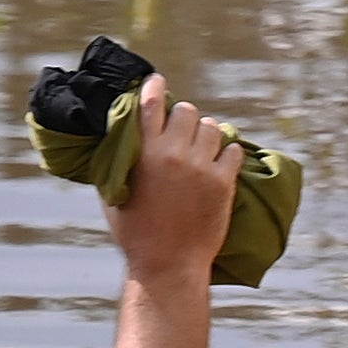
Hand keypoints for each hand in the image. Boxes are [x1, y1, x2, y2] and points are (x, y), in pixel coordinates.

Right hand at [105, 90, 238, 286]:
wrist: (168, 265)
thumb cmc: (135, 234)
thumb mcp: (114, 194)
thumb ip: (117, 163)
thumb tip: (116, 139)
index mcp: (143, 154)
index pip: (150, 105)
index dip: (155, 87)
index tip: (157, 81)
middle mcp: (173, 154)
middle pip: (187, 111)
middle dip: (185, 119)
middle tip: (184, 132)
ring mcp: (201, 167)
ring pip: (213, 128)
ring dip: (207, 134)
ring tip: (203, 148)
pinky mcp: (224, 182)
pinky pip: (233, 151)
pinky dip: (228, 154)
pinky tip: (222, 163)